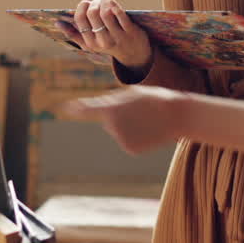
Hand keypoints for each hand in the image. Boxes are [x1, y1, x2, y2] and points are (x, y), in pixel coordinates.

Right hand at [57, 0, 152, 70]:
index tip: (85, 4)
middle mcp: (103, 41)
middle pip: (92, 14)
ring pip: (105, 13)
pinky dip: (114, 5)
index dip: (81, 7)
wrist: (134, 55)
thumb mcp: (90, 44)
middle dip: (93, 3)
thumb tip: (56, 23)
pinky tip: (111, 1)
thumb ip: (73, 34)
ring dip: (104, 1)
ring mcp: (117, 36)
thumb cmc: (107, 44)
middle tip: (96, 1)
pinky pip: (120, 14)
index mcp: (90, 43)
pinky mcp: (131, 31)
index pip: (80, 20)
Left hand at [60, 86, 185, 153]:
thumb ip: (114, 101)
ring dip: (129, 126)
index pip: (89, 110)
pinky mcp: (130, 149)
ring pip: (119, 132)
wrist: (178, 115)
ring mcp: (121, 139)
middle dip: (119, 116)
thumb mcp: (133, 93)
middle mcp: (112, 125)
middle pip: (108, 120)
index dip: (76, 109)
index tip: (65, 109)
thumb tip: (105, 109)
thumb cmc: (155, 99)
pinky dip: (136, 137)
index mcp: (111, 108)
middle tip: (139, 109)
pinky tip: (148, 130)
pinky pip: (128, 141)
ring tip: (146, 119)